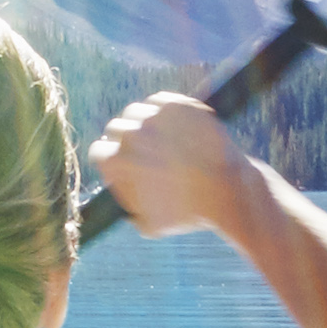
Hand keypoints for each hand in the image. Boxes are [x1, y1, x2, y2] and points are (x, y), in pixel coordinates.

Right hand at [88, 93, 264, 242]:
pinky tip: (174, 125)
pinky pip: (159, 101)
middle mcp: (131, 134)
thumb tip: (121, 202)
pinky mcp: (176, 103)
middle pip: (116, 128)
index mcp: (118, 162)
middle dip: (126, 140)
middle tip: (144, 151)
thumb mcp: (150, 226)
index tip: (122, 162)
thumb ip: (128, 212)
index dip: (110, 158)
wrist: (227, 189)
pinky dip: (163, 110)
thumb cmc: (189, 213)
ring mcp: (154, 115)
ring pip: (137, 112)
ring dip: (142, 122)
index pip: (99, 151)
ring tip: (159, 137)